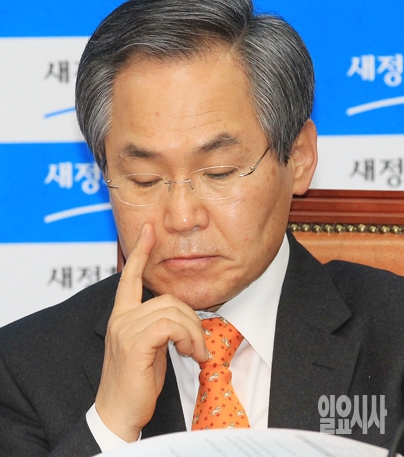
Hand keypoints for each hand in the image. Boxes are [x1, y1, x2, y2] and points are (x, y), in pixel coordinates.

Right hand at [95, 223, 207, 441]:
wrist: (119, 412)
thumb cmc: (137, 382)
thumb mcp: (150, 348)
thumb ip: (159, 326)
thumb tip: (181, 319)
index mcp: (122, 316)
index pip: (129, 277)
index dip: (140, 252)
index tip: (148, 230)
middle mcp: (120, 318)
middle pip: (168, 299)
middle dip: (191, 320)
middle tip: (197, 345)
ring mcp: (125, 329)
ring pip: (172, 312)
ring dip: (192, 332)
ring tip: (194, 353)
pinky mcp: (134, 344)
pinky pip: (170, 326)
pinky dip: (186, 338)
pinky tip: (188, 354)